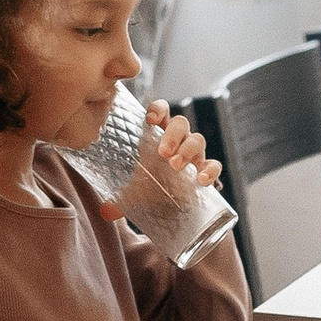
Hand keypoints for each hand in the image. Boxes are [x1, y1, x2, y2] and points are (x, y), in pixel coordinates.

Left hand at [113, 98, 222, 218]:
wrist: (174, 206)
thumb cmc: (152, 186)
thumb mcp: (136, 191)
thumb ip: (121, 199)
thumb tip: (106, 211)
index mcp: (159, 135)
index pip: (161, 111)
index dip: (158, 109)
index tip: (150, 119)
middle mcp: (179, 140)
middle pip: (181, 123)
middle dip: (173, 136)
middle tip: (163, 153)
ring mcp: (195, 153)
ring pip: (197, 140)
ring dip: (187, 150)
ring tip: (175, 166)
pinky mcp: (207, 170)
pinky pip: (214, 164)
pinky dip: (210, 170)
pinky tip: (202, 180)